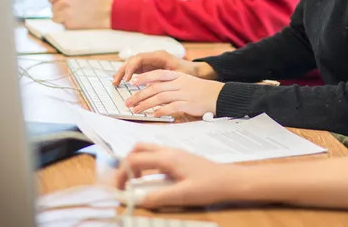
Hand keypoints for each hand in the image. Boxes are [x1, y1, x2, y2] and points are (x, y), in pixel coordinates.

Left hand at [48, 0, 110, 28]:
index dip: (57, 3)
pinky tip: (79, 22)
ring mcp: (65, 13)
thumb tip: (60, 2)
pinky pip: (63, 26)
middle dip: (60, 12)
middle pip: (53, 9)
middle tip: (72, 14)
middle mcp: (63, 1)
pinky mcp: (68, 24)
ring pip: (55, 18)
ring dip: (63, 19)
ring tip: (76, 18)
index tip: (61, 7)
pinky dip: (69, 26)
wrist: (108, 12)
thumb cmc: (98, 3)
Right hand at [112, 51, 211, 85]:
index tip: (127, 80)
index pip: (139, 58)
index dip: (131, 68)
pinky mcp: (150, 67)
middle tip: (116, 82)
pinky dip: (128, 74)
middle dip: (123, 70)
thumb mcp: (178, 75)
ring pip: (132, 64)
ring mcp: (151, 61)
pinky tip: (122, 81)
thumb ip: (164, 78)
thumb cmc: (188, 73)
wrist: (195, 71)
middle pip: (133, 60)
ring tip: (115, 82)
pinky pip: (136, 69)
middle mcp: (153, 56)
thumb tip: (150, 86)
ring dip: (123, 72)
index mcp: (159, 56)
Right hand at [115, 144, 245, 207]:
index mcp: (167, 158)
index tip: (118, 188)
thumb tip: (136, 199)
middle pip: (139, 148)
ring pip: (148, 151)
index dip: (122, 173)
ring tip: (136, 181)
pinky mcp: (180, 158)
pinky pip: (157, 156)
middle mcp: (169, 151)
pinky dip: (148, 165)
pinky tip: (152, 179)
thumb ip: (158, 197)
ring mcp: (175, 153)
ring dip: (137, 163)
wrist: (229, 180)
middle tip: (125, 181)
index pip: (135, 158)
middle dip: (126, 163)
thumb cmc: (209, 186)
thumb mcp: (182, 195)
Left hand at [124, 70, 223, 117]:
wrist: (218, 95)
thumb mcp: (185, 81)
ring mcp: (183, 94)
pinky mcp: (188, 104)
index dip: (145, 78)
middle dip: (139, 95)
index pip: (158, 74)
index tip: (133, 82)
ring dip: (145, 104)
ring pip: (160, 98)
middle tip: (128, 102)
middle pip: (155, 88)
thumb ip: (170, 83)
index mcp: (178, 76)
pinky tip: (154, 114)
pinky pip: (171, 107)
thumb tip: (152, 87)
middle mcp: (179, 83)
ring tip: (136, 110)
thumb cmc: (200, 90)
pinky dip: (161, 111)